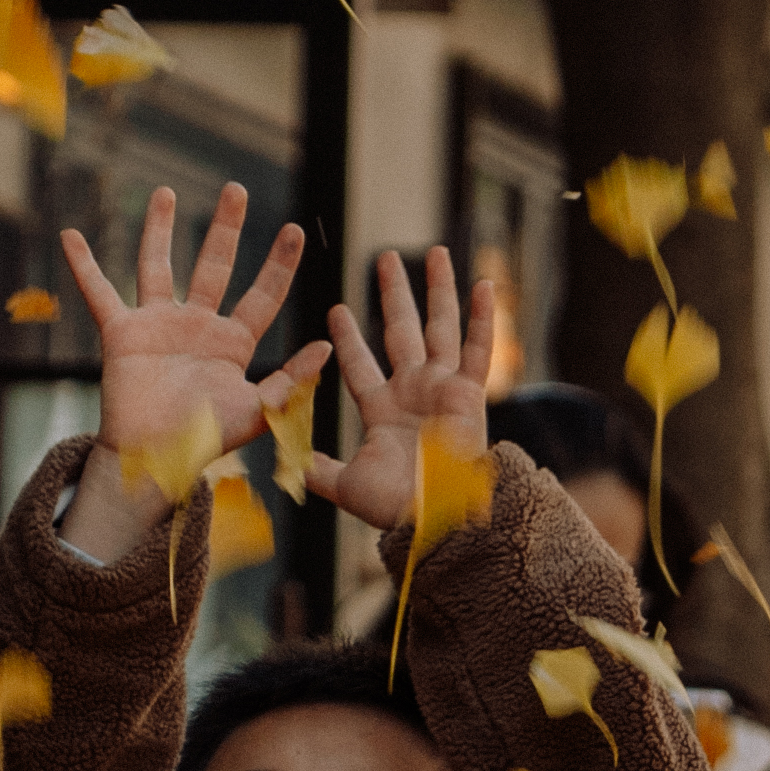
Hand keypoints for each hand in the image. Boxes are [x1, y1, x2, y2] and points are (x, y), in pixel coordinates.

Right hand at [59, 184, 328, 564]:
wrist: (153, 462)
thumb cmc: (205, 443)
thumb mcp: (257, 412)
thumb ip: (291, 380)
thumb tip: (328, 348)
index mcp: (232, 345)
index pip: (262, 296)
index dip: (278, 265)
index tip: (293, 230)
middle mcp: (197, 327)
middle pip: (214, 265)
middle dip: (225, 228)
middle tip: (235, 189)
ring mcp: (158, 326)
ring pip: (159, 267)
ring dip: (160, 230)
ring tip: (166, 193)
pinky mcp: (122, 334)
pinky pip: (99, 292)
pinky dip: (84, 266)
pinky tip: (70, 237)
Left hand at [307, 245, 495, 534]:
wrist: (431, 517)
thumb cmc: (390, 507)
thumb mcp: (344, 484)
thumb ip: (317, 469)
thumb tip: (286, 461)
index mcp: (382, 411)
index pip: (361, 364)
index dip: (348, 338)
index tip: (335, 309)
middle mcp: (413, 393)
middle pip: (401, 332)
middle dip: (393, 295)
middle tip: (385, 258)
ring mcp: (443, 390)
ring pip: (440, 328)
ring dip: (438, 290)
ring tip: (435, 253)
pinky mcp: (470, 395)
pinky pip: (478, 350)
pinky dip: (483, 319)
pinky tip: (483, 284)